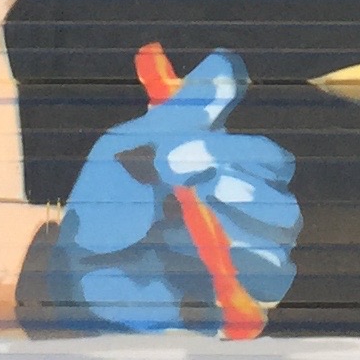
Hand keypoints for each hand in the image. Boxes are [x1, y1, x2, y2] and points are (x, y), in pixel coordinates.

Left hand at [51, 51, 300, 332]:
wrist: (74, 263)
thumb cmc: (106, 196)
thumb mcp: (134, 142)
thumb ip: (183, 109)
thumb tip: (227, 60)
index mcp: (227, 173)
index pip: (269, 161)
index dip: (239, 156)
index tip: (181, 155)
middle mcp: (242, 214)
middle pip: (284, 206)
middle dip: (245, 197)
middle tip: (196, 194)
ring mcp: (239, 258)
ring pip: (280, 247)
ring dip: (241, 236)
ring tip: (193, 234)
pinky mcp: (229, 298)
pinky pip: (266, 289)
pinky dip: (242, 277)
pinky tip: (201, 266)